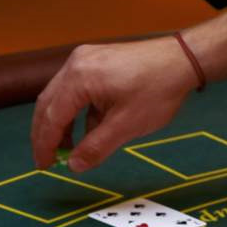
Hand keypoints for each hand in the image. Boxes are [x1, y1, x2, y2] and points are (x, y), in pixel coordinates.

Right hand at [31, 38, 196, 171]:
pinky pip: (76, 90)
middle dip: (46, 134)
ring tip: (68, 150)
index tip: (44, 166)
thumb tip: (73, 166)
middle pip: (48, 104)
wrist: (183, 59)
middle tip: (46, 160)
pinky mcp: (95, 61)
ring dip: (62, 124)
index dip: (45, 145)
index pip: (52, 117)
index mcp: (79, 78)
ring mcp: (84, 59)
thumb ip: (96, 147)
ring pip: (60, 97)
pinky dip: (77, 112)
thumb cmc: (157, 90)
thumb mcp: (126, 126)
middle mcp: (75, 64)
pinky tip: (89, 130)